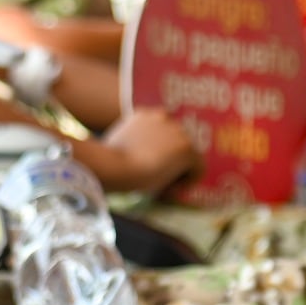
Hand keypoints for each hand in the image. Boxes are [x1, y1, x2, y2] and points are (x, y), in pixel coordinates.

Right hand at [82, 108, 198, 195]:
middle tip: (155, 180)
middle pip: (175, 142)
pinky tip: (171, 190)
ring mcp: (177, 132)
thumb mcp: (117, 145)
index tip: (146, 167)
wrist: (113, 166)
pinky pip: (197, 168)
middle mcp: (163, 117)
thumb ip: (132, 144)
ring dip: (178, 170)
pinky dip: (188, 181)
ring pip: (187, 156)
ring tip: (162, 187)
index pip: (160, 132)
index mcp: (143, 114)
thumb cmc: (108, 162)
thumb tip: (139, 156)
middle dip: (169, 160)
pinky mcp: (187, 150)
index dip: (156, 152)